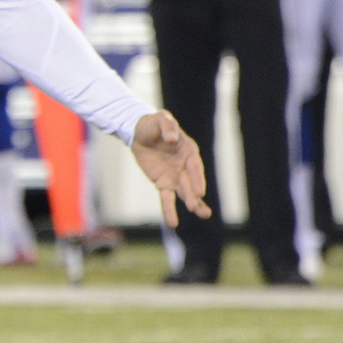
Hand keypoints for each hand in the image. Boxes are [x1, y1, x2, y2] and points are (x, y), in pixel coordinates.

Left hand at [131, 110, 210, 227]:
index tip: (200, 191)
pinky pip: (167, 198)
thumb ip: (167, 126)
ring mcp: (175, 176)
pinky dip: (169, 210)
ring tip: (203, 214)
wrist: (140, 132)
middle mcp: (184, 165)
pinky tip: (173, 223)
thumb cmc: (153, 124)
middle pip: (191, 183)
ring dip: (191, 203)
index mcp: (188, 150)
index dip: (197, 179)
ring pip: (184, 192)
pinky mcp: (163, 183)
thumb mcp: (160, 119)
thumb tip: (172, 138)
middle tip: (196, 208)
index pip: (194, 166)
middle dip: (193, 195)